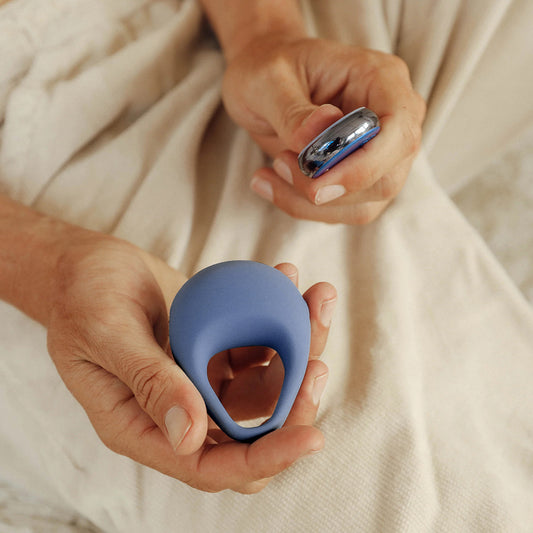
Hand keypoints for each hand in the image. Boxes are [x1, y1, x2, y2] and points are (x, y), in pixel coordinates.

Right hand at [46, 233, 335, 492]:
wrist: (84, 265)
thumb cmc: (80, 297)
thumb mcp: (104, 333)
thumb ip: (147, 382)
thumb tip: (190, 437)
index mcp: (142, 427)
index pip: (213, 465)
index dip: (266, 459)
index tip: (313, 437)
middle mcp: (178, 411)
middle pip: (253, 430)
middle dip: (296, 402)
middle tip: (319, 359)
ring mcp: (200, 379)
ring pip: (267, 386)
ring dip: (301, 348)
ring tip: (316, 298)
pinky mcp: (214, 348)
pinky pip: (259, 346)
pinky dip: (282, 319)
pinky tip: (288, 280)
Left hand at [222, 36, 425, 223]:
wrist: (266, 80)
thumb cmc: (270, 68)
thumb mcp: (269, 79)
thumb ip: (293, 109)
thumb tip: (321, 129)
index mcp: (382, 80)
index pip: (399, 132)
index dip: (364, 167)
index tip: (316, 184)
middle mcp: (391, 120)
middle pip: (386, 179)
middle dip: (330, 189)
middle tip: (280, 165)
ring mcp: (381, 154)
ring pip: (364, 205)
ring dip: (310, 203)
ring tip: (271, 171)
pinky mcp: (360, 179)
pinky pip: (342, 210)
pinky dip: (302, 206)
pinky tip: (271, 182)